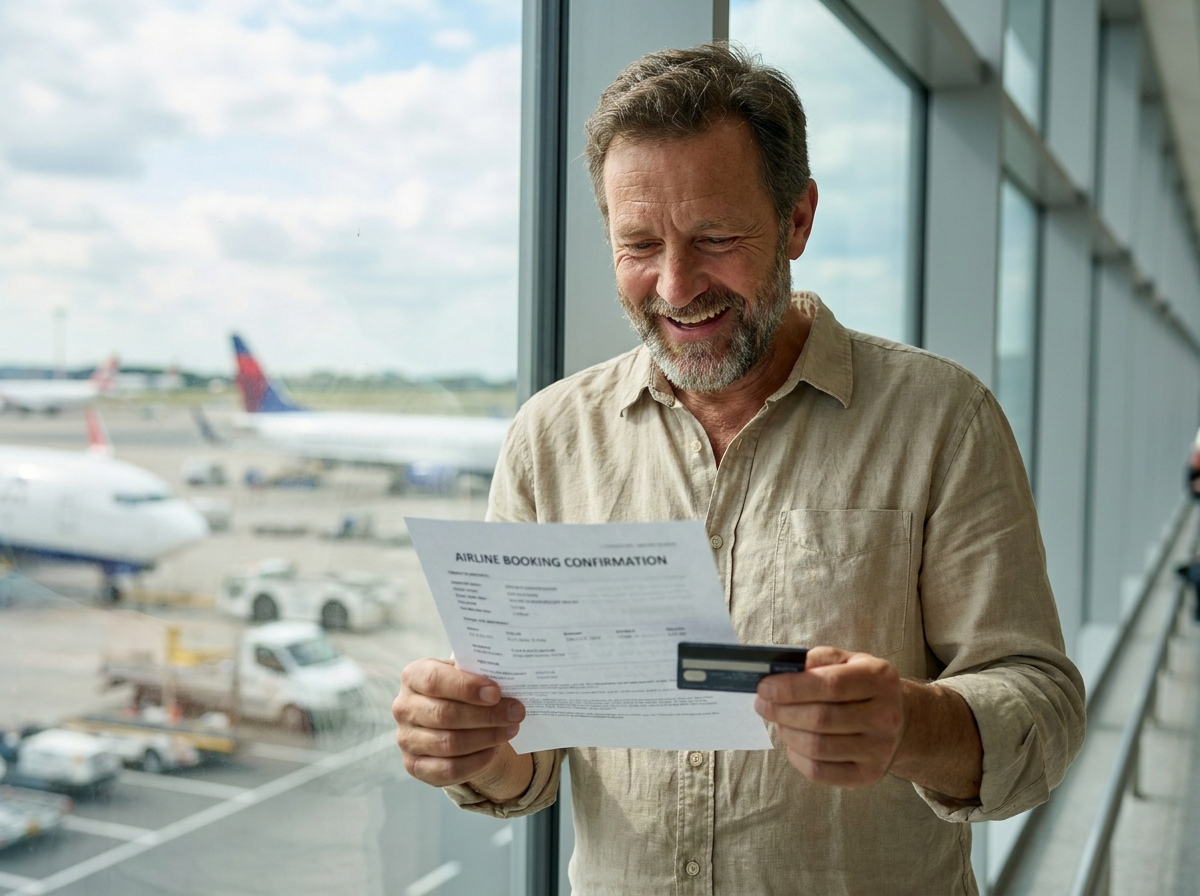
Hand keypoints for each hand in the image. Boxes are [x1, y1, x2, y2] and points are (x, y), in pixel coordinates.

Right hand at [393, 658, 527, 791]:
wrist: (451, 716)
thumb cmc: (462, 689)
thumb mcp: (466, 675)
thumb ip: (479, 675)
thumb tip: (509, 681)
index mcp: (413, 676)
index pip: (434, 680)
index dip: (466, 687)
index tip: (496, 692)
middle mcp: (404, 707)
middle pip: (445, 714)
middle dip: (486, 715)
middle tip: (516, 712)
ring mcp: (406, 739)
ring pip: (449, 743)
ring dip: (486, 737)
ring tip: (511, 729)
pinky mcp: (414, 766)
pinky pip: (449, 769)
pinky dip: (476, 761)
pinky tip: (494, 750)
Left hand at [754, 646, 905, 787]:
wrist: (901, 720)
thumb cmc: (863, 687)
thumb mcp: (849, 661)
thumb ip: (819, 660)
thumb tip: (782, 671)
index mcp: (880, 679)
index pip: (830, 684)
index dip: (791, 687)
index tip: (764, 687)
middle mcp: (885, 716)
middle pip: (820, 718)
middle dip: (782, 711)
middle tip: (763, 704)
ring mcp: (879, 750)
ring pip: (817, 747)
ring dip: (787, 733)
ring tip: (779, 721)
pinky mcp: (868, 775)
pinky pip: (820, 772)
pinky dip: (797, 757)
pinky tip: (794, 743)